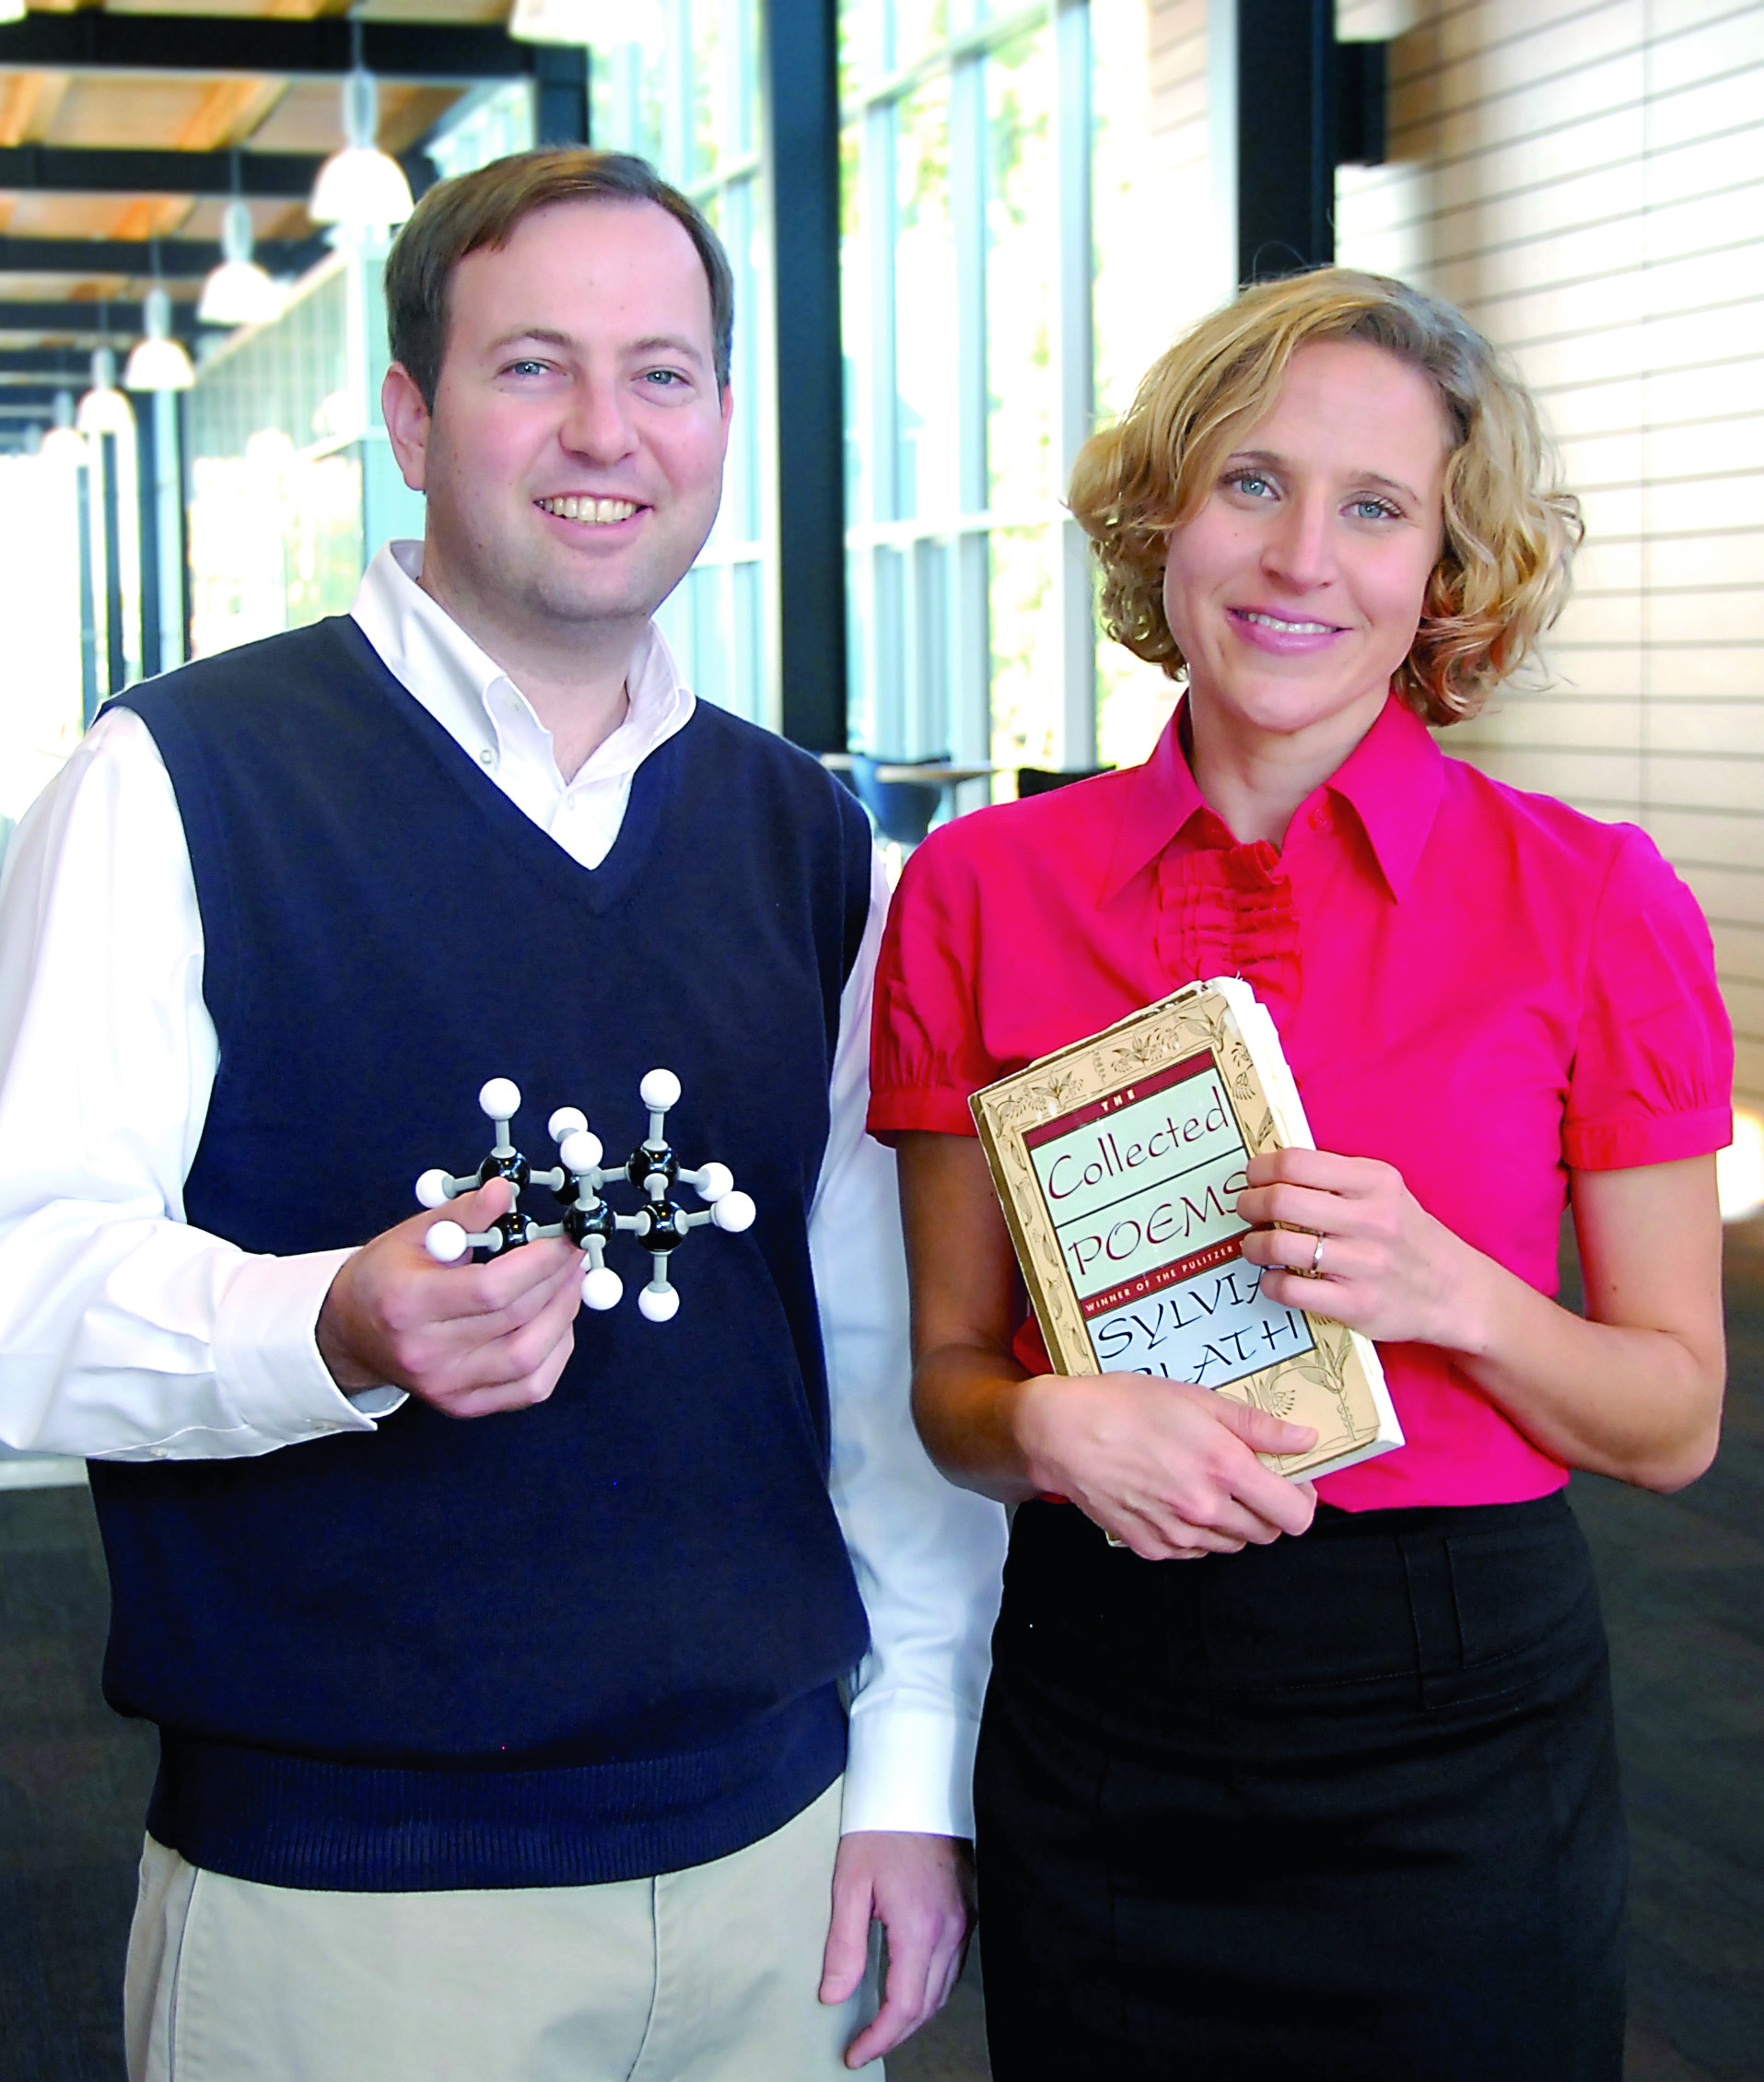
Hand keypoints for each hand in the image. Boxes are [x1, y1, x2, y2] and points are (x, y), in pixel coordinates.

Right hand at [316, 1178, 584, 1417]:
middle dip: (558, 1282)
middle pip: (516, 1320)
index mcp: (408, 1304)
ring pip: (531, 1359)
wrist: (352, 1334)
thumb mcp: (413, 1234)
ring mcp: (447, 1386)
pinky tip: (557, 1322)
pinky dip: (557, 1353)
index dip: (539, 1263)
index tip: (564, 1240)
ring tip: (569, 1284)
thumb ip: (463, 1213)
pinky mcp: (464, 1405)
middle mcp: (426, 1354)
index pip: (490, 1289)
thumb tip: (505, 1191)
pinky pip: (531, 1388)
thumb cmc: (385, 1278)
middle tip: (575, 1255)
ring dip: (564, 1316)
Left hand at [820, 1830, 974, 2067]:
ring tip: (883, 2024)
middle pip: (928, 2005)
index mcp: (921, 1927)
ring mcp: (965, 1919)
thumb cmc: (880, 1828)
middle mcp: (951, 1929)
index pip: (904, 2006)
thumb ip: (843, 1945)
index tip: (854, 2054)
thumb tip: (833, 1997)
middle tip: (863, 2044)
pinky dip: (933, 1988)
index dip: (879, 2039)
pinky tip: (911, 1986)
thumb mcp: (850, 1883)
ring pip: (946, 1989)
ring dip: (916, 2014)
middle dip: (895, 2033)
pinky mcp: (969, 1907)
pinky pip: (954, 1965)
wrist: (916, 1784)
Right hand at [1015, 1370, 1316, 1560]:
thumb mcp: (1198, 1399)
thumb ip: (1258, 1425)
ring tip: (1206, 1483)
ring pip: (1232, 1544)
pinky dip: (1196, 1531)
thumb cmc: (1126, 1406)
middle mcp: (1206, 1510)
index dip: (1302, 1498)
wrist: (1061, 1434)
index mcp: (1225, 1468)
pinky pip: (1194, 1551)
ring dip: (1233, 1520)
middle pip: (1268, 1533)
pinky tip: (1176, 1498)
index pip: (1296, 1514)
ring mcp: (1177, 1535)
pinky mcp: (1150, 1547)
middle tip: (1246, 1477)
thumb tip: (1306, 1439)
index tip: (1291, 1479)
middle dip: (1267, 1508)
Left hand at [1235, 1147, 1477, 1348]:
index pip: (1297, 1162)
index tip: (1252, 1177)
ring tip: (1255, 1245)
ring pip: (1279, 1244)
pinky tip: (1275, 1276)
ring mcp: (1365, 1264)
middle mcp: (1372, 1219)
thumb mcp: (1385, 1191)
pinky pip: (1290, 1288)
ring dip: (1253, 1244)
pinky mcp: (1357, 1304)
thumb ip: (1337, 1177)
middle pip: (1281, 1200)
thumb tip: (1270, 1170)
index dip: (1261, 1168)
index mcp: (1376, 1182)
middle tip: (1246, 1210)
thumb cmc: (1407, 1236)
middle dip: (1249, 1203)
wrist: (1455, 1292)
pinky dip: (1270, 1281)